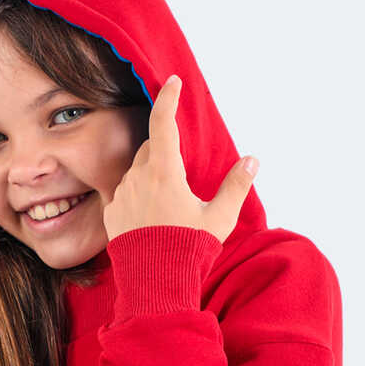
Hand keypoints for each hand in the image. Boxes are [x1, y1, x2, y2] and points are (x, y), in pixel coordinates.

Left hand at [101, 75, 258, 244]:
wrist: (154, 284)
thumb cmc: (188, 249)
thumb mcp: (219, 219)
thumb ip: (236, 186)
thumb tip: (252, 161)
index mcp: (165, 171)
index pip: (163, 121)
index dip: (168, 98)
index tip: (172, 82)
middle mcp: (138, 177)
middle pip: (151, 149)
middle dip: (165, 152)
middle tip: (181, 177)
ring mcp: (122, 195)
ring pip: (137, 173)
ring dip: (151, 178)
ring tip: (167, 208)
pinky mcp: (112, 214)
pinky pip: (125, 195)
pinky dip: (138, 199)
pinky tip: (150, 220)